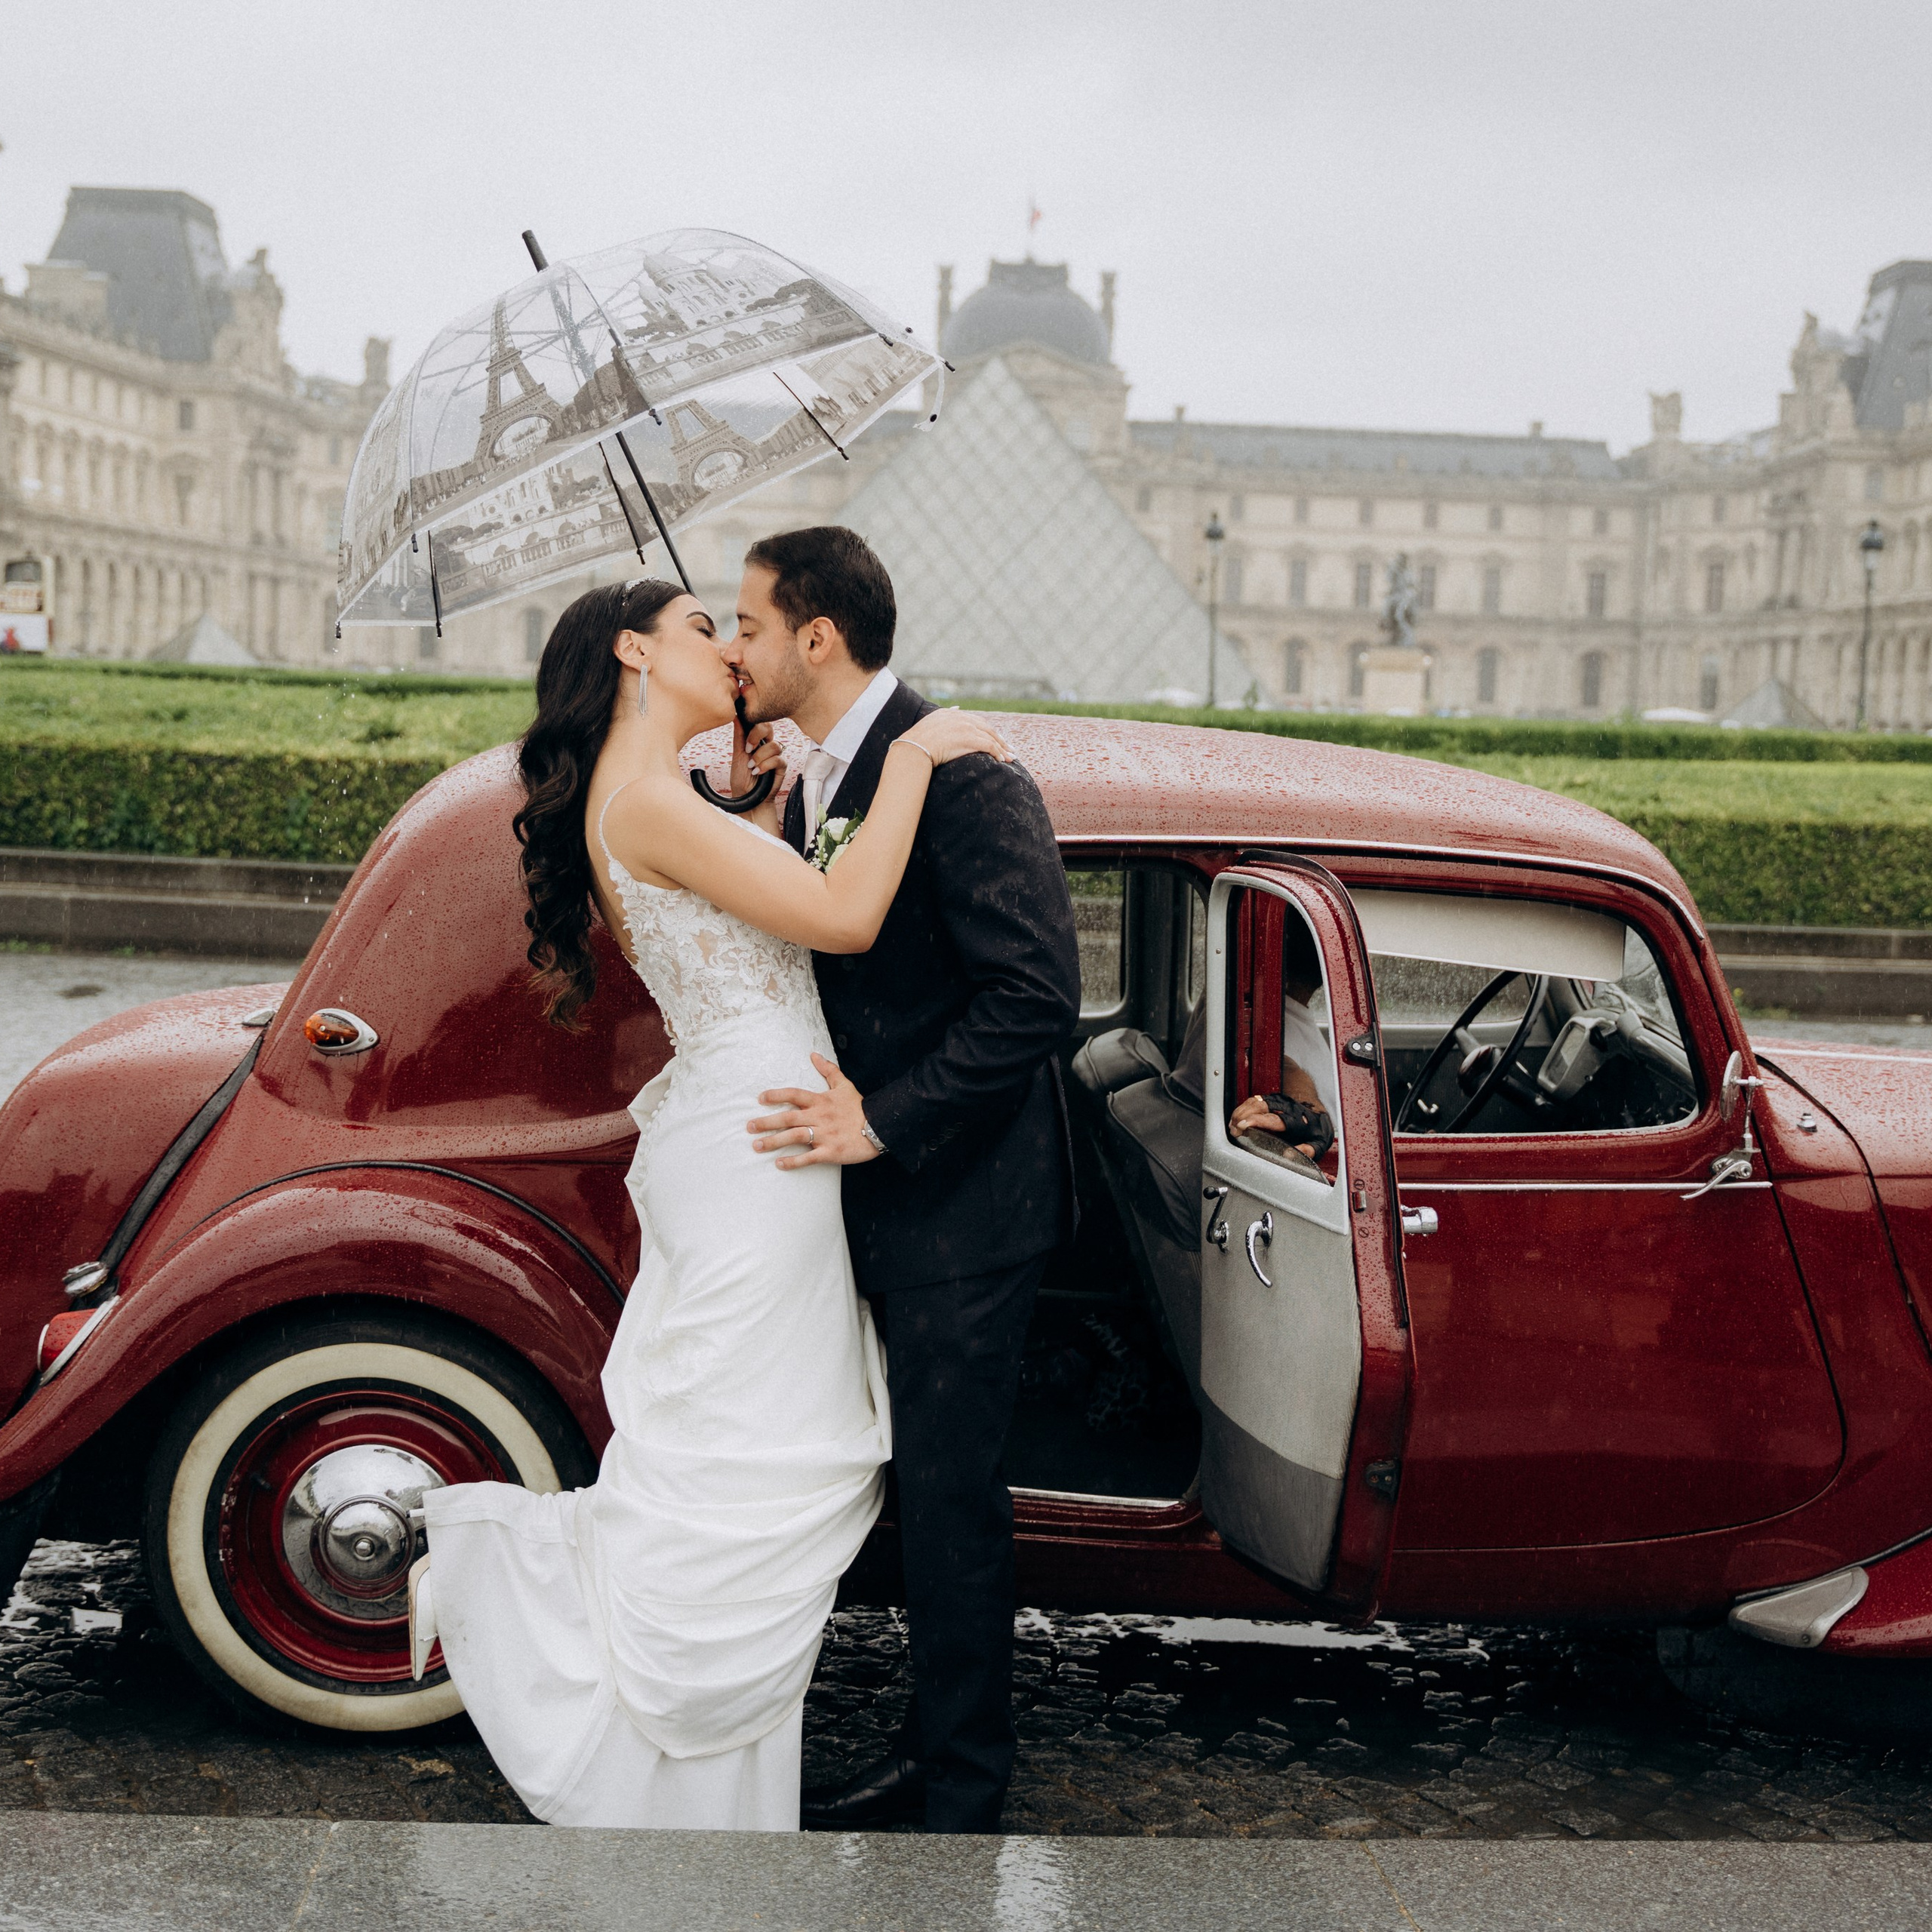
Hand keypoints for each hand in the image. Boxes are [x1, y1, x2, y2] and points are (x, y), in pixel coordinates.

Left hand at [733, 717, 786, 795]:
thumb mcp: (737, 755)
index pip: (759, 723)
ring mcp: (775, 756)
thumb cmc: (741, 779)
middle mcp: (767, 746)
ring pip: (774, 745)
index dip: (753, 726)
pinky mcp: (781, 767)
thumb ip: (739, 736)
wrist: (747, 798)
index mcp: (756, 741)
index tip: (744, 739)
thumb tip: (736, 717)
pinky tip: (759, 771)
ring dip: (760, 756)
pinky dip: (766, 765)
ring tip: (752, 767)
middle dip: (757, 735)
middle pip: (769, 727)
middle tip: (748, 748)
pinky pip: (778, 759)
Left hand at [749, 1053, 883, 1168]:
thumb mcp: (844, 1085)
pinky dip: (793, 1162)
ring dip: (773, 1141)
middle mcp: (820, 1117)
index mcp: (821, 1101)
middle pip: (788, 1117)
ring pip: (794, 1137)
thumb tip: (814, 1054)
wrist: (880, 1127)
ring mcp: (825, 1135)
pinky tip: (779, 1164)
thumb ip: (828, 1070)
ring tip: (756, 1146)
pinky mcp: (830, 1152)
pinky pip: (808, 1158)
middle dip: (766, 1122)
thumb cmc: (859, 1107)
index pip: (794, 1095)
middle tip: (749, 1126)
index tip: (760, 1098)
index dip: (776, 1095)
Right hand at [897, 708, 1012, 768]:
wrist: (914, 747)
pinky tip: (1002, 761)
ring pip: (992, 738)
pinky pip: (990, 746)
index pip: (976, 721)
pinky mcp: (970, 739)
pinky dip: (998, 753)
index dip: (988, 731)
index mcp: (952, 714)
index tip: (996, 739)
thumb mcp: (931, 721)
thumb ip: (945, 715)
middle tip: (1010, 749)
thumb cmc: (917, 741)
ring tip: (1011, 758)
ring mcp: (967, 728)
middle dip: (1000, 740)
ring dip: (1003, 749)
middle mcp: (962, 718)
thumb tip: (956, 708)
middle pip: (988, 729)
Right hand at [1230, 1093, 1314, 1155]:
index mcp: (1295, 1120)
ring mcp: (1276, 1101)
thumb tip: (1289, 1155)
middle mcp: (1284, 1107)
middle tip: (1234, 1130)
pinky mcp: (1270, 1099)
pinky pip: (1253, 1101)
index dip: (1255, 1121)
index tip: (1242, 1125)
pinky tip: (1236, 1119)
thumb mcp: (1319, 1143)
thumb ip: (1308, 1150)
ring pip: (1254, 1102)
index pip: (1271, 1118)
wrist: (1317, 1107)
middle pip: (1259, 1106)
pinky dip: (1242, 1109)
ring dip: (1240, 1112)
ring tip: (1232, 1126)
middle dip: (1242, 1116)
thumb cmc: (1316, 1128)